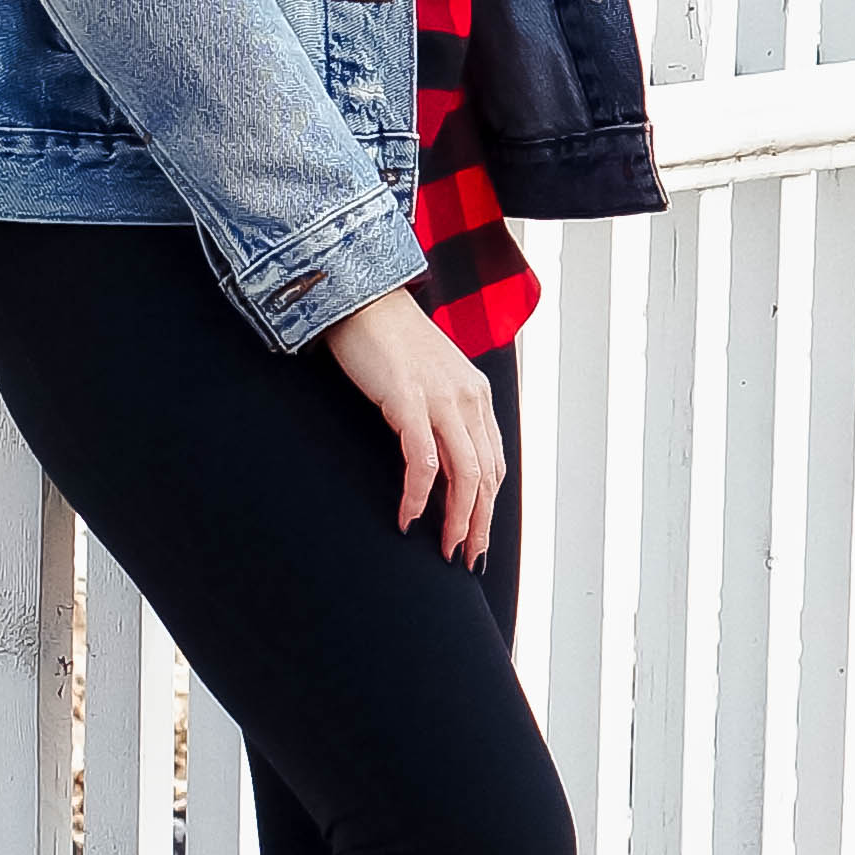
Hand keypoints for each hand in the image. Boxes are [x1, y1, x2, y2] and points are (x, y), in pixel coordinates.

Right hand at [323, 284, 504, 563]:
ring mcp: (441, 398)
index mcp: (476, 394)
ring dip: (457, 519)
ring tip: (445, 548)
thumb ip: (441, 412)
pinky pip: (423, 461)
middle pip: (486, 475)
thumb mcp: (428, 378)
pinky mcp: (408, 399)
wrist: (360, 297)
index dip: (488, 505)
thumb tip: (437, 459)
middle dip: (479, 523)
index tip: (477, 536)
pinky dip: (419, 495)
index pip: (494, 461)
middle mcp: (468, 397)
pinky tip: (409, 517)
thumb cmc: (387, 339)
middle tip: (466, 557)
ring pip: (465, 474)